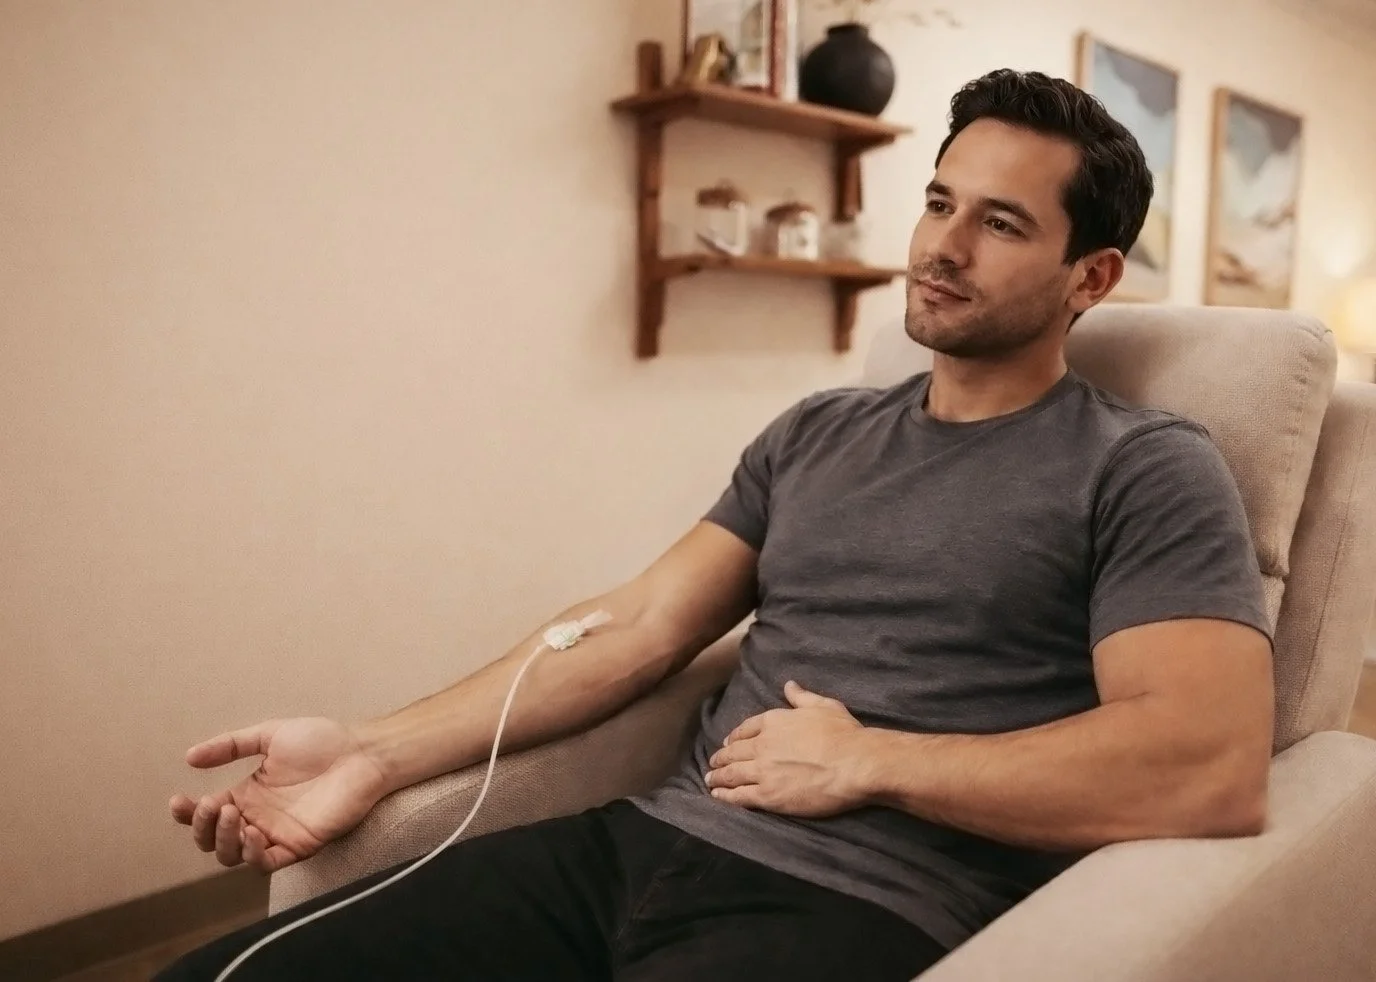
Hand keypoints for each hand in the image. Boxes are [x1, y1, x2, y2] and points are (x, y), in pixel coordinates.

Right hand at [170, 717, 389, 872]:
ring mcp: (276, 834)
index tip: (179, 800)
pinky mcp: (298, 846)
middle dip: (202, 827)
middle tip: (214, 804)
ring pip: (233, 856)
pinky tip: (252, 832)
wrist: (361, 753)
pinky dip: (250, 854)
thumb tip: (189, 757)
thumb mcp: (270, 735)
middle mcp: (258, 818)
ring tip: (234, 813)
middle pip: (214, 840)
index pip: (207, 813)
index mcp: (248, 794)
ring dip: (224, 839)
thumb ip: (231, 745)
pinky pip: (264, 864)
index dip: (187, 813)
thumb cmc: (322, 741)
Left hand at [705, 681, 867, 817]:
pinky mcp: (768, 796)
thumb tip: (789, 685)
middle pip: (734, 752)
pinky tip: (717, 796)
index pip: (746, 729)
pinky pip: (739, 796)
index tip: (728, 742)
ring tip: (710, 779)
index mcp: (774, 722)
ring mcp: (763, 771)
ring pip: (732, 774)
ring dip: (718, 777)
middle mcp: (763, 745)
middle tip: (713, 763)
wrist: (854, 764)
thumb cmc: (843, 734)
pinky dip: (725, 795)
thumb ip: (802, 696)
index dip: (735, 736)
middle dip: (721, 757)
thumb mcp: (823, 706)